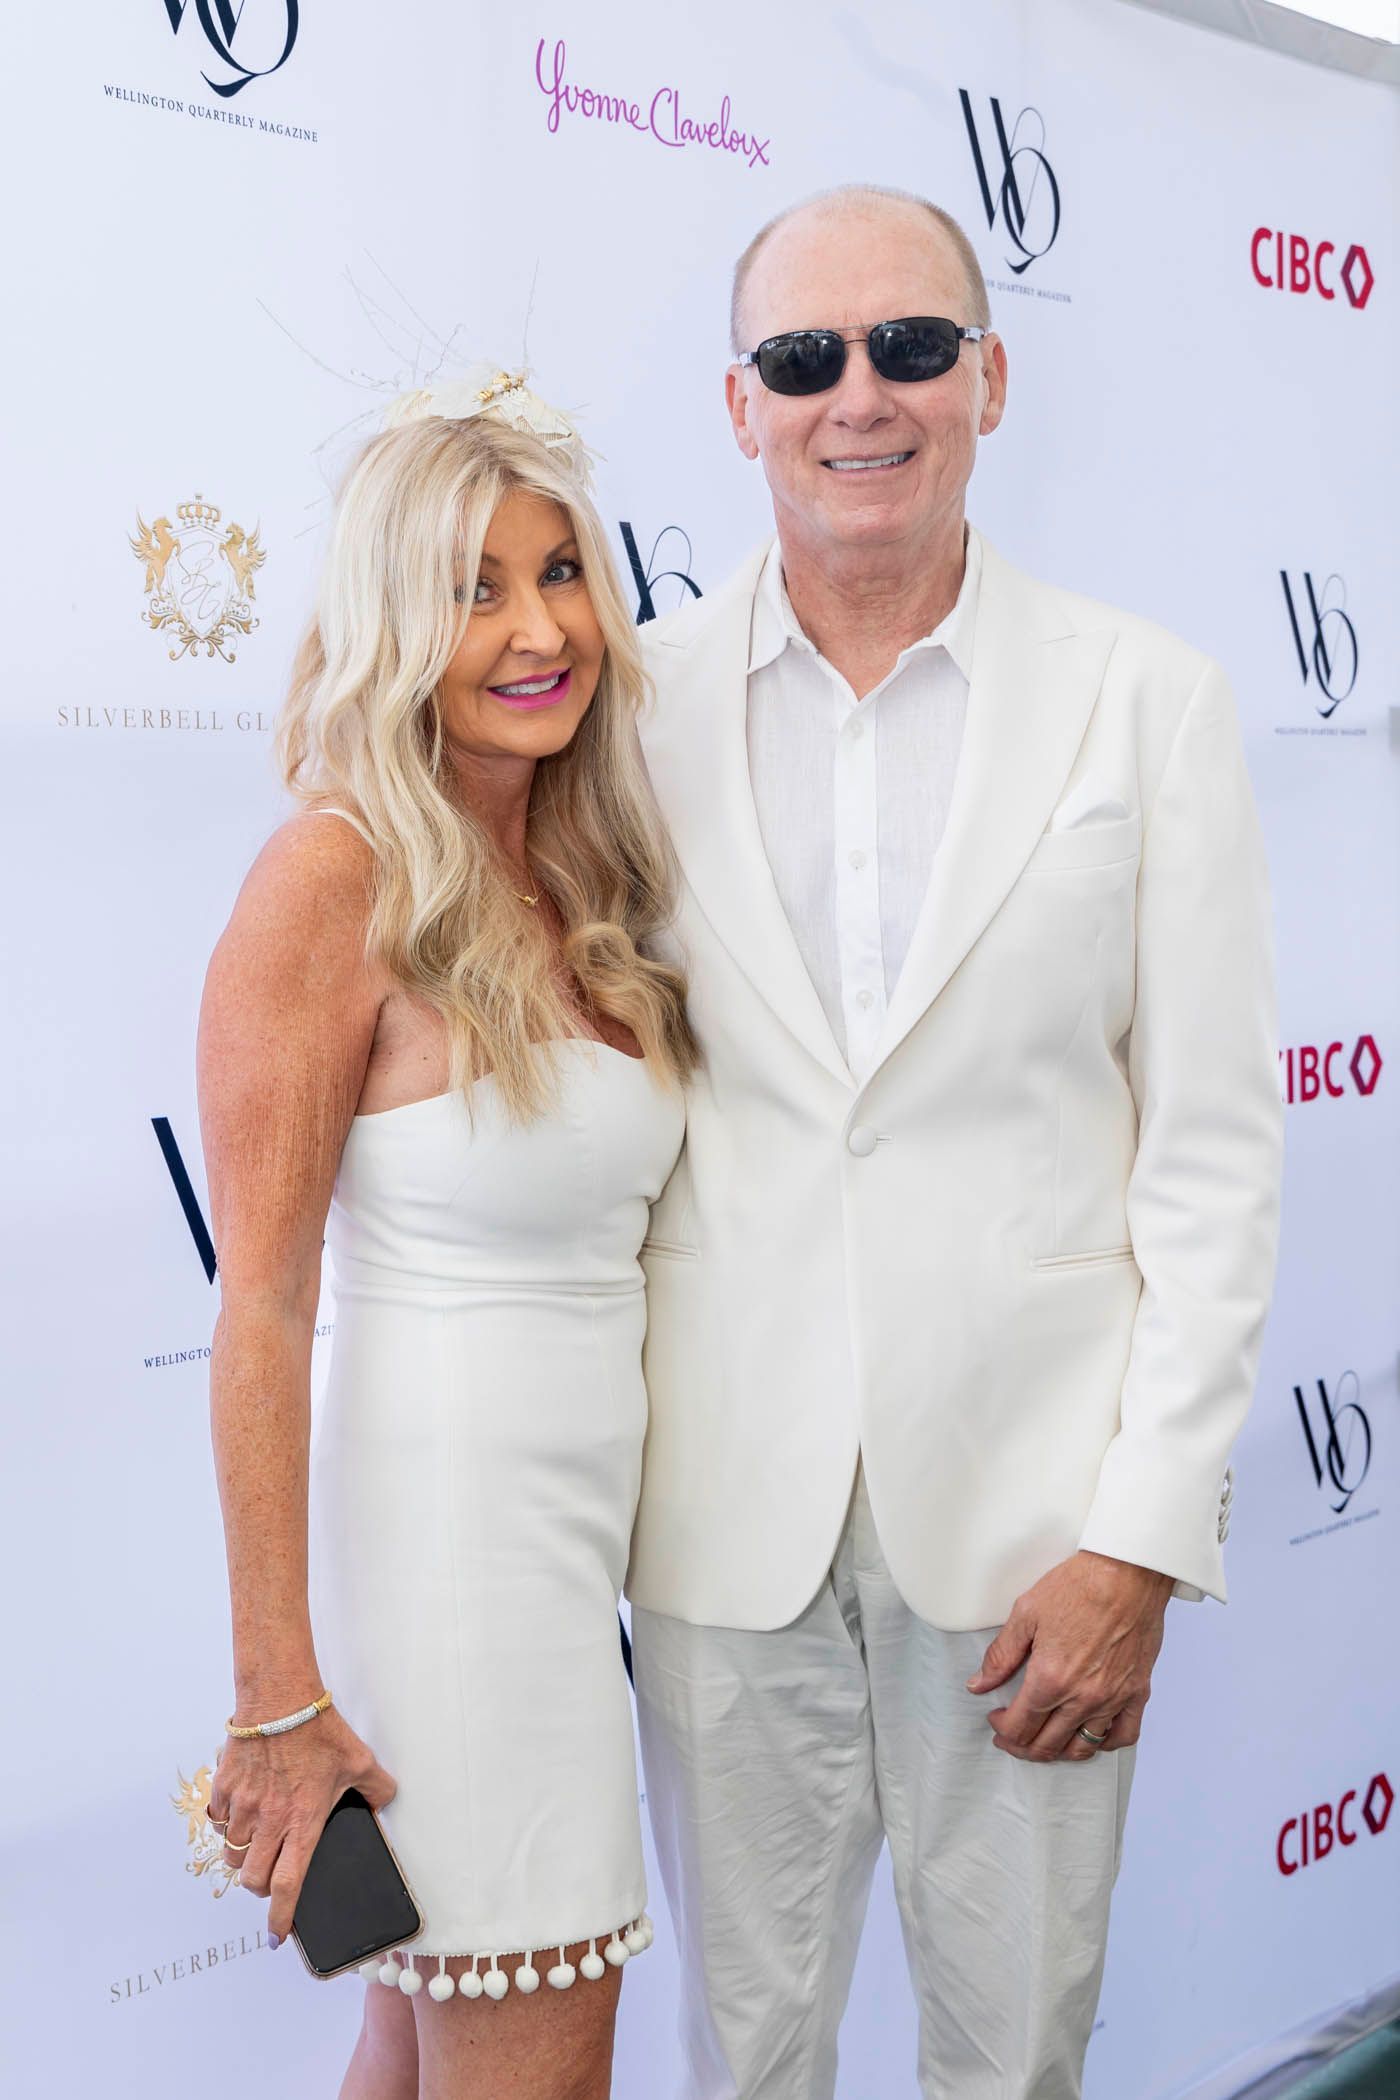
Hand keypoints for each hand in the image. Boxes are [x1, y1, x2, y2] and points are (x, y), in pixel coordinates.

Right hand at [208, 1707, 395, 1944]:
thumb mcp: (360, 1760)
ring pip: (232, 1854)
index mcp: (303, 1822)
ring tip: (259, 1844)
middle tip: (272, 1876)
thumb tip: (384, 1803)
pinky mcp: (225, 1788)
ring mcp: (243, 1806)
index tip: (278, 1935)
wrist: (280, 1697)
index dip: (282, 1917)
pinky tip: (243, 1813)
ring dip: (244, 1857)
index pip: (289, 1885)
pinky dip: (228, 1826)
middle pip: (253, 1879)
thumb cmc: (320, 1729)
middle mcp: (269, 1821)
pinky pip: (219, 1822)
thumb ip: (377, 1788)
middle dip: (262, 1887)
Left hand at [967, 1550, 1172, 1761]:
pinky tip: (1090, 1735)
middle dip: (1022, 1746)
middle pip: (1047, 1745)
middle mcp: (1082, 1697)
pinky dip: (1104, 1743)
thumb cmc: (1080, 1586)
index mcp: (1050, 1678)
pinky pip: (1123, 1735)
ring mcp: (1112, 1698)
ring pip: (1082, 1747)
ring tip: (1045, 1740)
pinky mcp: (1137, 1692)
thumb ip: (1001, 1656)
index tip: (996, 1719)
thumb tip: (979, 1684)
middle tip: (1012, 1735)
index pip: (1019, 1727)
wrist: (1127, 1573)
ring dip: (1058, 1751)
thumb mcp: (1026, 1614)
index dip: (1002, 1729)